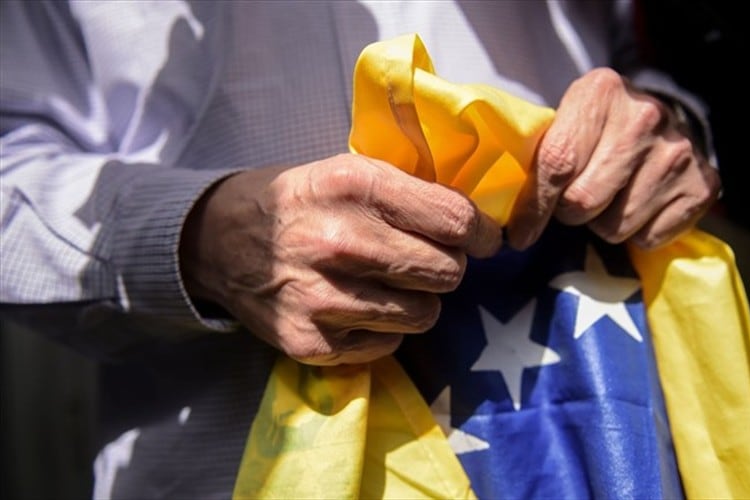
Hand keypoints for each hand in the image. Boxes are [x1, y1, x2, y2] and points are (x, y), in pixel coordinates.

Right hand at [180, 154, 500, 364]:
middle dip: (447, 266)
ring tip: (388, 285)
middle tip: (425, 261)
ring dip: (417, 301)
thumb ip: (410, 190)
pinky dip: (384, 330)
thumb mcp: (348, 171)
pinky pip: (389, 345)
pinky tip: (357, 307)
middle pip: (448, 271)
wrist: (216, 240)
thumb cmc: (299, 202)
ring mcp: (324, 297)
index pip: (455, 220)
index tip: (482, 239)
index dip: (481, 233)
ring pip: (425, 314)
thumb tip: (479, 219)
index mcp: (357, 186)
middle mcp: (341, 241)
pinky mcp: (311, 342)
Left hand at [507, 68, 720, 249]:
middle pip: (583, 202)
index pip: (556, 164)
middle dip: (571, 212)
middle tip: (580, 199)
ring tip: (615, 197)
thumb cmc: (601, 127)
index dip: (533, 208)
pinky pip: (649, 239)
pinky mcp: (703, 186)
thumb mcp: (568, 121)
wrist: (670, 117)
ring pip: (615, 227)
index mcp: (600, 92)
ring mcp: (678, 152)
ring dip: (605, 223)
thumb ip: (539, 155)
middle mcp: (644, 116)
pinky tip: (643, 204)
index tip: (519, 235)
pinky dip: (639, 232)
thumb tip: (506, 219)